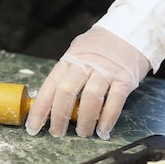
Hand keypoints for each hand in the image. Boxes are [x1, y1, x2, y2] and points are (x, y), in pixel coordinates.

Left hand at [25, 26, 149, 138]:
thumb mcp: (77, 52)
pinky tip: (103, 130)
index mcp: (69, 60)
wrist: (131, 30)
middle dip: (59, 117)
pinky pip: (114, 102)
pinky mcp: (125, 78)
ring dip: (84, 121)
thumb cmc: (100, 46)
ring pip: (90, 99)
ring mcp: (106, 71)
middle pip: (66, 92)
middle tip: (56, 133)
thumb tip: (49, 99)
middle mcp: (86, 64)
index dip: (40, 109)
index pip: (49, 86)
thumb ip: (65, 73)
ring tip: (82, 133)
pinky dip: (107, 119)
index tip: (33, 126)